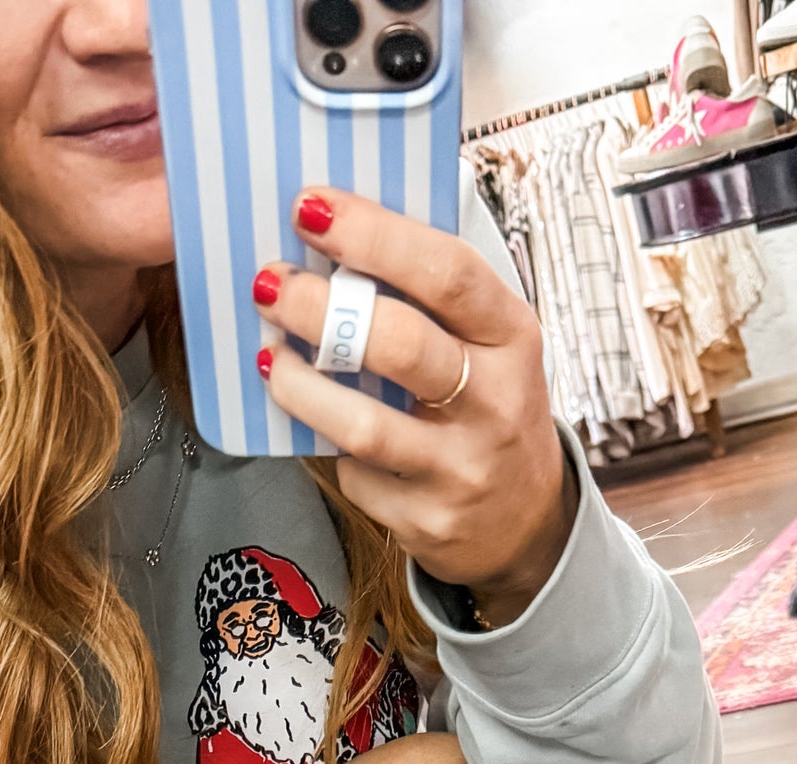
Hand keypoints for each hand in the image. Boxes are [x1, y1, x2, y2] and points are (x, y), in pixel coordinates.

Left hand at [255, 188, 576, 625]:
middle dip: (320, 308)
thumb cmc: (489, 408)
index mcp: (511, 337)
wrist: (525, 521)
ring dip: (302, 386)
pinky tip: (320, 425)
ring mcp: (463, 469)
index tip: (313, 208)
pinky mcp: (429, 520)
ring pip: (366, 424)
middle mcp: (496, 403)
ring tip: (271, 358)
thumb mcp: (489, 343)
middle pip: (402, 344)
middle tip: (271, 285)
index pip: (447, 273)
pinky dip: (329, 447)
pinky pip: (357, 477)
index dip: (374, 234)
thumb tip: (333, 241)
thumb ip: (431, 297)